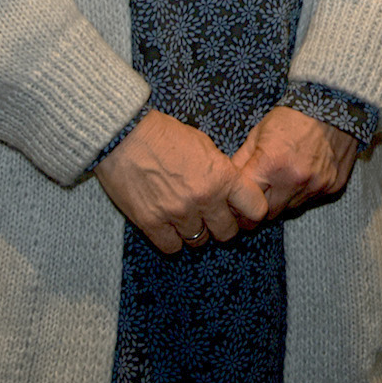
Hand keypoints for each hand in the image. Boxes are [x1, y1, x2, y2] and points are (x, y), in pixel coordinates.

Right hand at [95, 110, 263, 253]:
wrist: (126, 137)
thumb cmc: (165, 135)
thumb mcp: (205, 146)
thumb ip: (220, 172)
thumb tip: (229, 190)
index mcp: (222, 176)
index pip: (255, 208)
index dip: (251, 211)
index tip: (243, 212)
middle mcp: (204, 199)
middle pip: (227, 232)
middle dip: (223, 226)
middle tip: (215, 218)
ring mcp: (178, 213)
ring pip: (200, 241)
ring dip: (197, 232)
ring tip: (189, 219)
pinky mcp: (152, 223)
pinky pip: (172, 247)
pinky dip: (173, 240)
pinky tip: (170, 228)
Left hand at [233, 106, 360, 221]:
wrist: (336, 104)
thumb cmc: (293, 116)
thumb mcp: (258, 133)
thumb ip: (240, 162)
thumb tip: (225, 184)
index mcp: (271, 166)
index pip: (245, 203)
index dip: (239, 203)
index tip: (238, 200)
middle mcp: (294, 181)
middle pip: (267, 214)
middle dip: (260, 206)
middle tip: (261, 191)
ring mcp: (317, 186)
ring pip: (290, 208)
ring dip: (283, 198)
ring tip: (285, 175)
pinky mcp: (333, 186)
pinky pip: (311, 199)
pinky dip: (304, 191)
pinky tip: (305, 171)